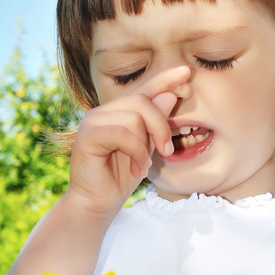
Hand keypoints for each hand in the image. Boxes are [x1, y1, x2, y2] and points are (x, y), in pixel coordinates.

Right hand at [66, 66, 191, 218]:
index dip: (164, 79)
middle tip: (166, 151)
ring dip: (145, 145)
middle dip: (161, 126)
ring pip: (134, 117)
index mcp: (119, 112)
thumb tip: (169, 95)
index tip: (186, 71)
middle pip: (142, 101)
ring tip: (142, 165)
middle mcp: (104, 111)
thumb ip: (155, 125)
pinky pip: (121, 133)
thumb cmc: (121, 177)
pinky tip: (136, 168)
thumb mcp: (147, 149)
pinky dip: (135, 152)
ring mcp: (93, 121)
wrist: (98, 203)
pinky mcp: (87, 136)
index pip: (144, 89)